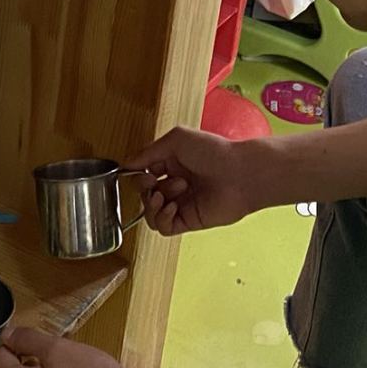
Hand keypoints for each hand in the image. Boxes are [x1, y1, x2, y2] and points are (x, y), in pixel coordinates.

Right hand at [126, 127, 257, 234]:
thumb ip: (148, 152)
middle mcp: (176, 184)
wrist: (240, 174)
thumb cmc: (214, 152)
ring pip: (151, 213)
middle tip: (160, 183)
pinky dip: (162, 219)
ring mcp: (182, 204)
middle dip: (148, 189)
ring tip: (168, 196)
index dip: (139, 176)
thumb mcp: (176, 139)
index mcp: (173, 163)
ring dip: (153, 205)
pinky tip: (173, 207)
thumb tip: (126, 164)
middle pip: (145, 194)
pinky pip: (163, 227)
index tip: (145, 173)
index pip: (144, 174)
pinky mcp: (188, 221)